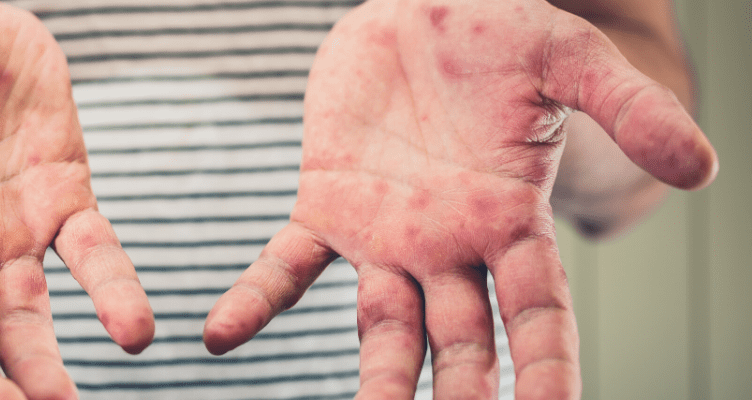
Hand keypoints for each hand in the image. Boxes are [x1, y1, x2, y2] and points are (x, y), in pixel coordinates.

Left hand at [204, 0, 716, 397]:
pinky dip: (256, 301)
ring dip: (376, 382)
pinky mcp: (325, 206)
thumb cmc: (498, 32)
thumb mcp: (569, 61)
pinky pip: (286, 266)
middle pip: (461, 342)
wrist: (420, 5)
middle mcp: (449, 246)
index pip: (539, 314)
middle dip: (462, 396)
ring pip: (382, 328)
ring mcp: (385, 236)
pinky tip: (222, 336)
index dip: (547, 369)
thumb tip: (703, 171)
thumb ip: (628, 109)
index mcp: (511, 221)